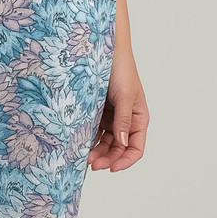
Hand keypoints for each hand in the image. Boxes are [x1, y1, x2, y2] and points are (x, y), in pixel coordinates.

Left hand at [87, 48, 147, 171]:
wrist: (103, 49)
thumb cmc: (121, 69)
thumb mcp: (125, 96)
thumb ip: (123, 121)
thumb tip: (122, 143)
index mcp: (138, 119)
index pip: (136, 148)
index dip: (125, 161)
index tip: (111, 168)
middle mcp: (125, 121)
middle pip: (118, 148)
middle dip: (106, 158)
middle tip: (91, 164)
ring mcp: (110, 117)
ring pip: (104, 142)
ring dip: (95, 151)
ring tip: (82, 157)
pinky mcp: (96, 111)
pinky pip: (92, 130)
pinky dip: (87, 139)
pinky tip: (78, 144)